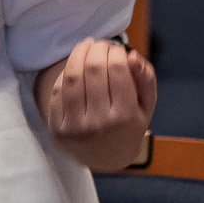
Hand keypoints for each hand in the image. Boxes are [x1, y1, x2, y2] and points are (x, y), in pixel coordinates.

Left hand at [38, 37, 156, 170]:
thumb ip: (146, 78)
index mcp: (125, 117)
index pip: (117, 69)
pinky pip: (57, 91)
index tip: (117, 49)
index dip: (116, 51)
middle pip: (94, 69)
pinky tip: (75, 68)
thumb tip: (132, 55)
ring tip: (87, 46)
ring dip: (79, 53)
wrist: (107, 158)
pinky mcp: (57, 129)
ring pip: (73, 77)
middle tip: (101, 44)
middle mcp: (99, 124)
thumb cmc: (129, 125)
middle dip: (98, 49)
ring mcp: (75, 128)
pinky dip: (66, 73)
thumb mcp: (146, 105)